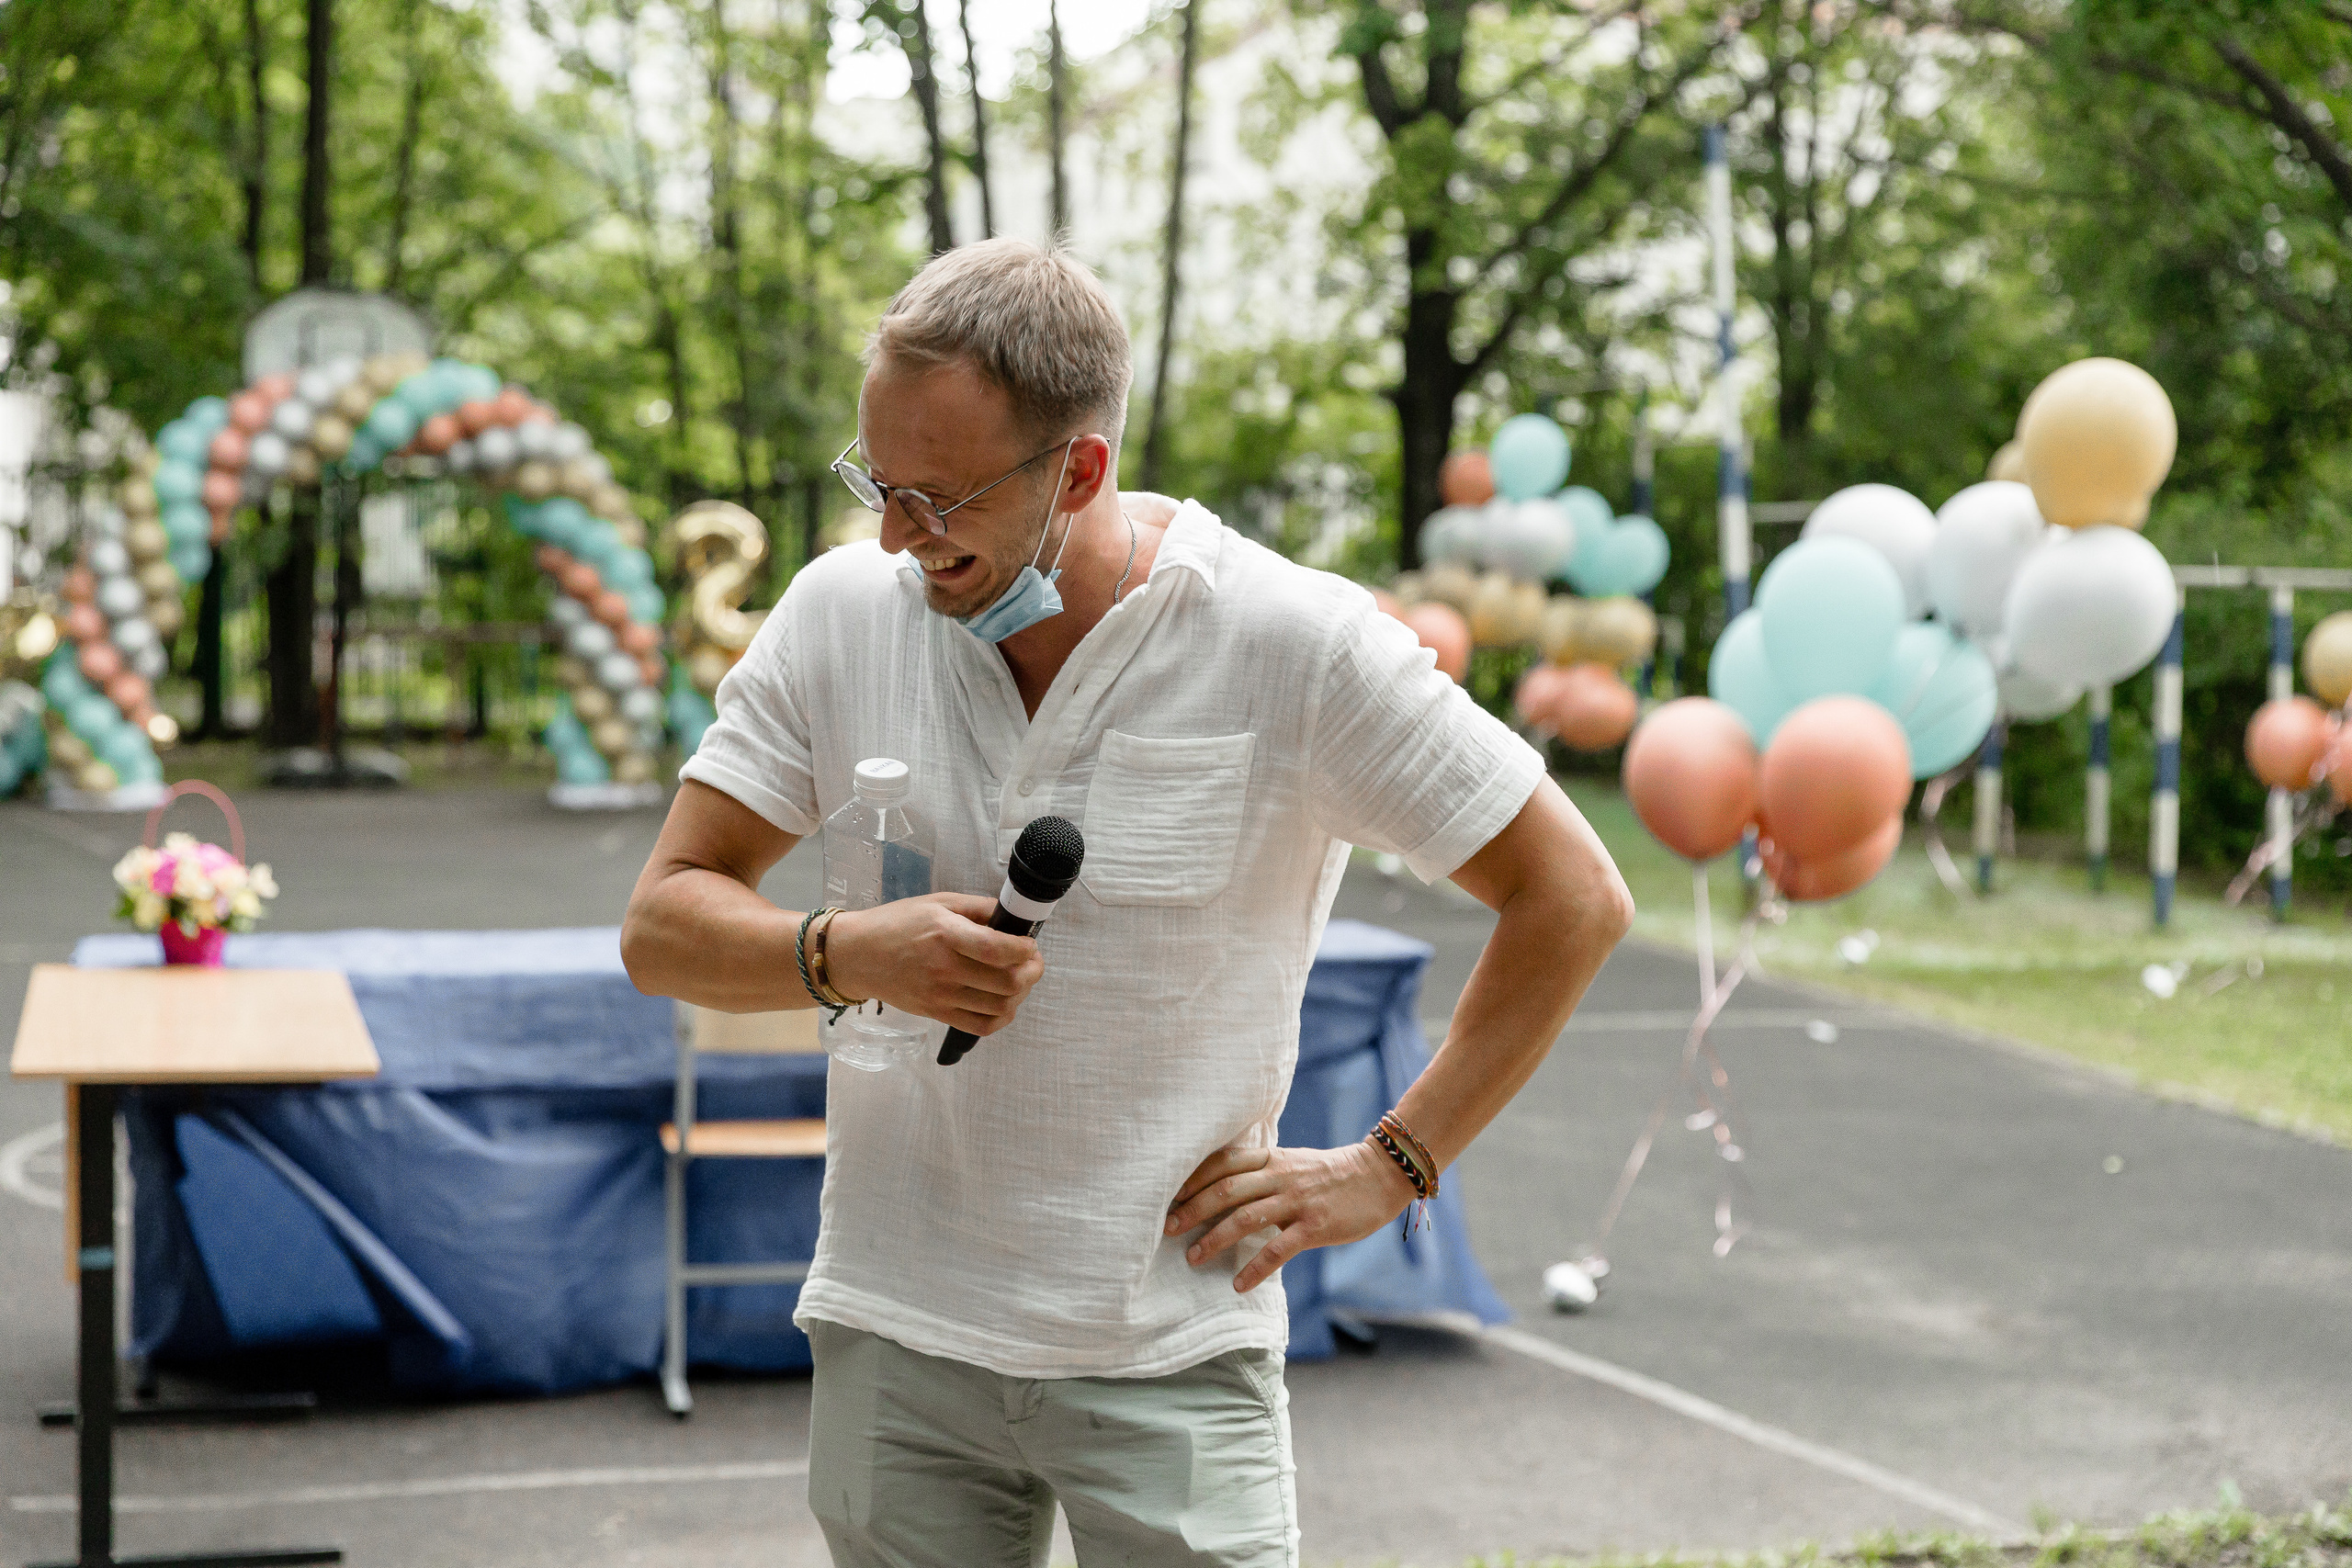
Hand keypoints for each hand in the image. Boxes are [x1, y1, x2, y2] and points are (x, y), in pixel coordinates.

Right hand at [823, 893, 1043, 1037]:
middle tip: (1033, 961)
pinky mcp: (936, 1014)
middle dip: (1032, 972)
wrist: (858, 955)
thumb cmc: (897, 923)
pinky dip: (1002, 1018)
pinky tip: (1003, 1003)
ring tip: (1020, 979)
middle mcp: (944, 969)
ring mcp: (940, 996)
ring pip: (1000, 1007)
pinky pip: (981, 1026)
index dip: (1024, 949)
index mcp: (945, 935)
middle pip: (1006, 982)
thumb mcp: (938, 902)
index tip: (1030, 944)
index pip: (996, 949)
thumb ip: (978, 908)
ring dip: (1021, 994)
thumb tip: (1012, 917)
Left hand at [1164, 1140, 1419, 1293]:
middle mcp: (1280, 1175)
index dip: (1192, 1179)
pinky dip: (1256, 1268)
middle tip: (1167, 1229)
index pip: (1223, 1163)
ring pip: (1247, 1217)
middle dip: (1193, 1209)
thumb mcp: (1292, 1163)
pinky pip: (1279, 1248)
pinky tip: (1239, 1285)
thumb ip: (1260, 1173)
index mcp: (1271, 1158)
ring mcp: (1297, 1200)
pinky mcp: (1315, 1225)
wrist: (1378, 1175)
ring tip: (1193, 1258)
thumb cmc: (1329, 1174)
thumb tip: (1220, 1192)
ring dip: (1215, 1239)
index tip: (1167, 1195)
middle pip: (1226, 1189)